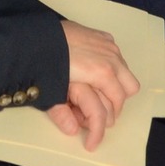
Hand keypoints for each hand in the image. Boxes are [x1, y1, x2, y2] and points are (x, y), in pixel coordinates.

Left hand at [46, 20, 140, 151]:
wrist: (35, 33)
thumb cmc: (43, 58)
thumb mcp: (51, 90)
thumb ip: (62, 113)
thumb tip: (71, 130)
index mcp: (103, 72)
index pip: (118, 101)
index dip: (107, 120)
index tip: (94, 132)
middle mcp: (110, 57)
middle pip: (129, 87)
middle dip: (116, 101)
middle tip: (99, 111)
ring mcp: (107, 44)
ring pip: (125, 70)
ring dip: (115, 84)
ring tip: (95, 92)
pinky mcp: (101, 36)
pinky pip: (115, 55)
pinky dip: (110, 66)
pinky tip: (91, 71)